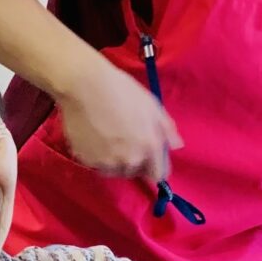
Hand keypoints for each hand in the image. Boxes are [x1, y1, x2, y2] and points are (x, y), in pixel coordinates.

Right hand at [58, 64, 181, 183]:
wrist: (84, 85)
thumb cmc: (122, 90)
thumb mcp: (152, 105)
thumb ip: (167, 128)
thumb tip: (176, 145)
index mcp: (149, 146)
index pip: (158, 175)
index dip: (154, 166)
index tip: (148, 157)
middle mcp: (130, 160)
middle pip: (134, 172)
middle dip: (133, 161)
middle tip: (124, 139)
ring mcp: (107, 162)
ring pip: (114, 170)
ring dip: (113, 161)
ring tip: (108, 139)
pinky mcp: (86, 160)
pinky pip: (96, 164)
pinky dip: (96, 156)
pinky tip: (93, 137)